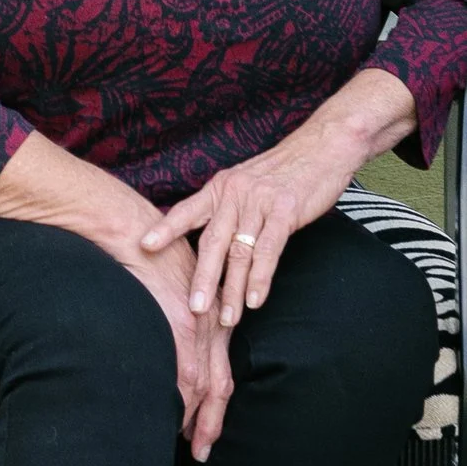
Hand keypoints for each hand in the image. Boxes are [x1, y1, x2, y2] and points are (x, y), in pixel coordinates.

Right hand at [118, 231, 237, 461]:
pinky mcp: (184, 324)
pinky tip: (177, 417)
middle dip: (213, 421)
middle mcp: (212, 323)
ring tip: (193, 446)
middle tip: (202, 452)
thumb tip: (161, 347)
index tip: (204, 431)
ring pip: (209, 384)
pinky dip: (185, 399)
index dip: (214, 404)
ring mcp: (201, 325)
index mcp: (209, 317)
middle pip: (221, 383)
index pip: (219, 370)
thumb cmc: (141, 260)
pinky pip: (189, 371)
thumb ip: (171, 320)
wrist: (130, 230)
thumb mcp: (166, 292)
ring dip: (202, 418)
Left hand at [144, 69, 417, 323]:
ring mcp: (259, 202)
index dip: (166, 229)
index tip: (144, 246)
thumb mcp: (246, 182)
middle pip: (212, 242)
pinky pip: (269, 249)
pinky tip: (257, 301)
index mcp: (221, 187)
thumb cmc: (283, 171)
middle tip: (193, 311)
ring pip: (240, 252)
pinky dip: (261, 278)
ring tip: (226, 319)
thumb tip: (210, 242)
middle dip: (202, 279)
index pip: (187, 210)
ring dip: (234, 290)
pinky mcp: (284, 210)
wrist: (322, 147)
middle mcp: (234, 193)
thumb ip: (227, 208)